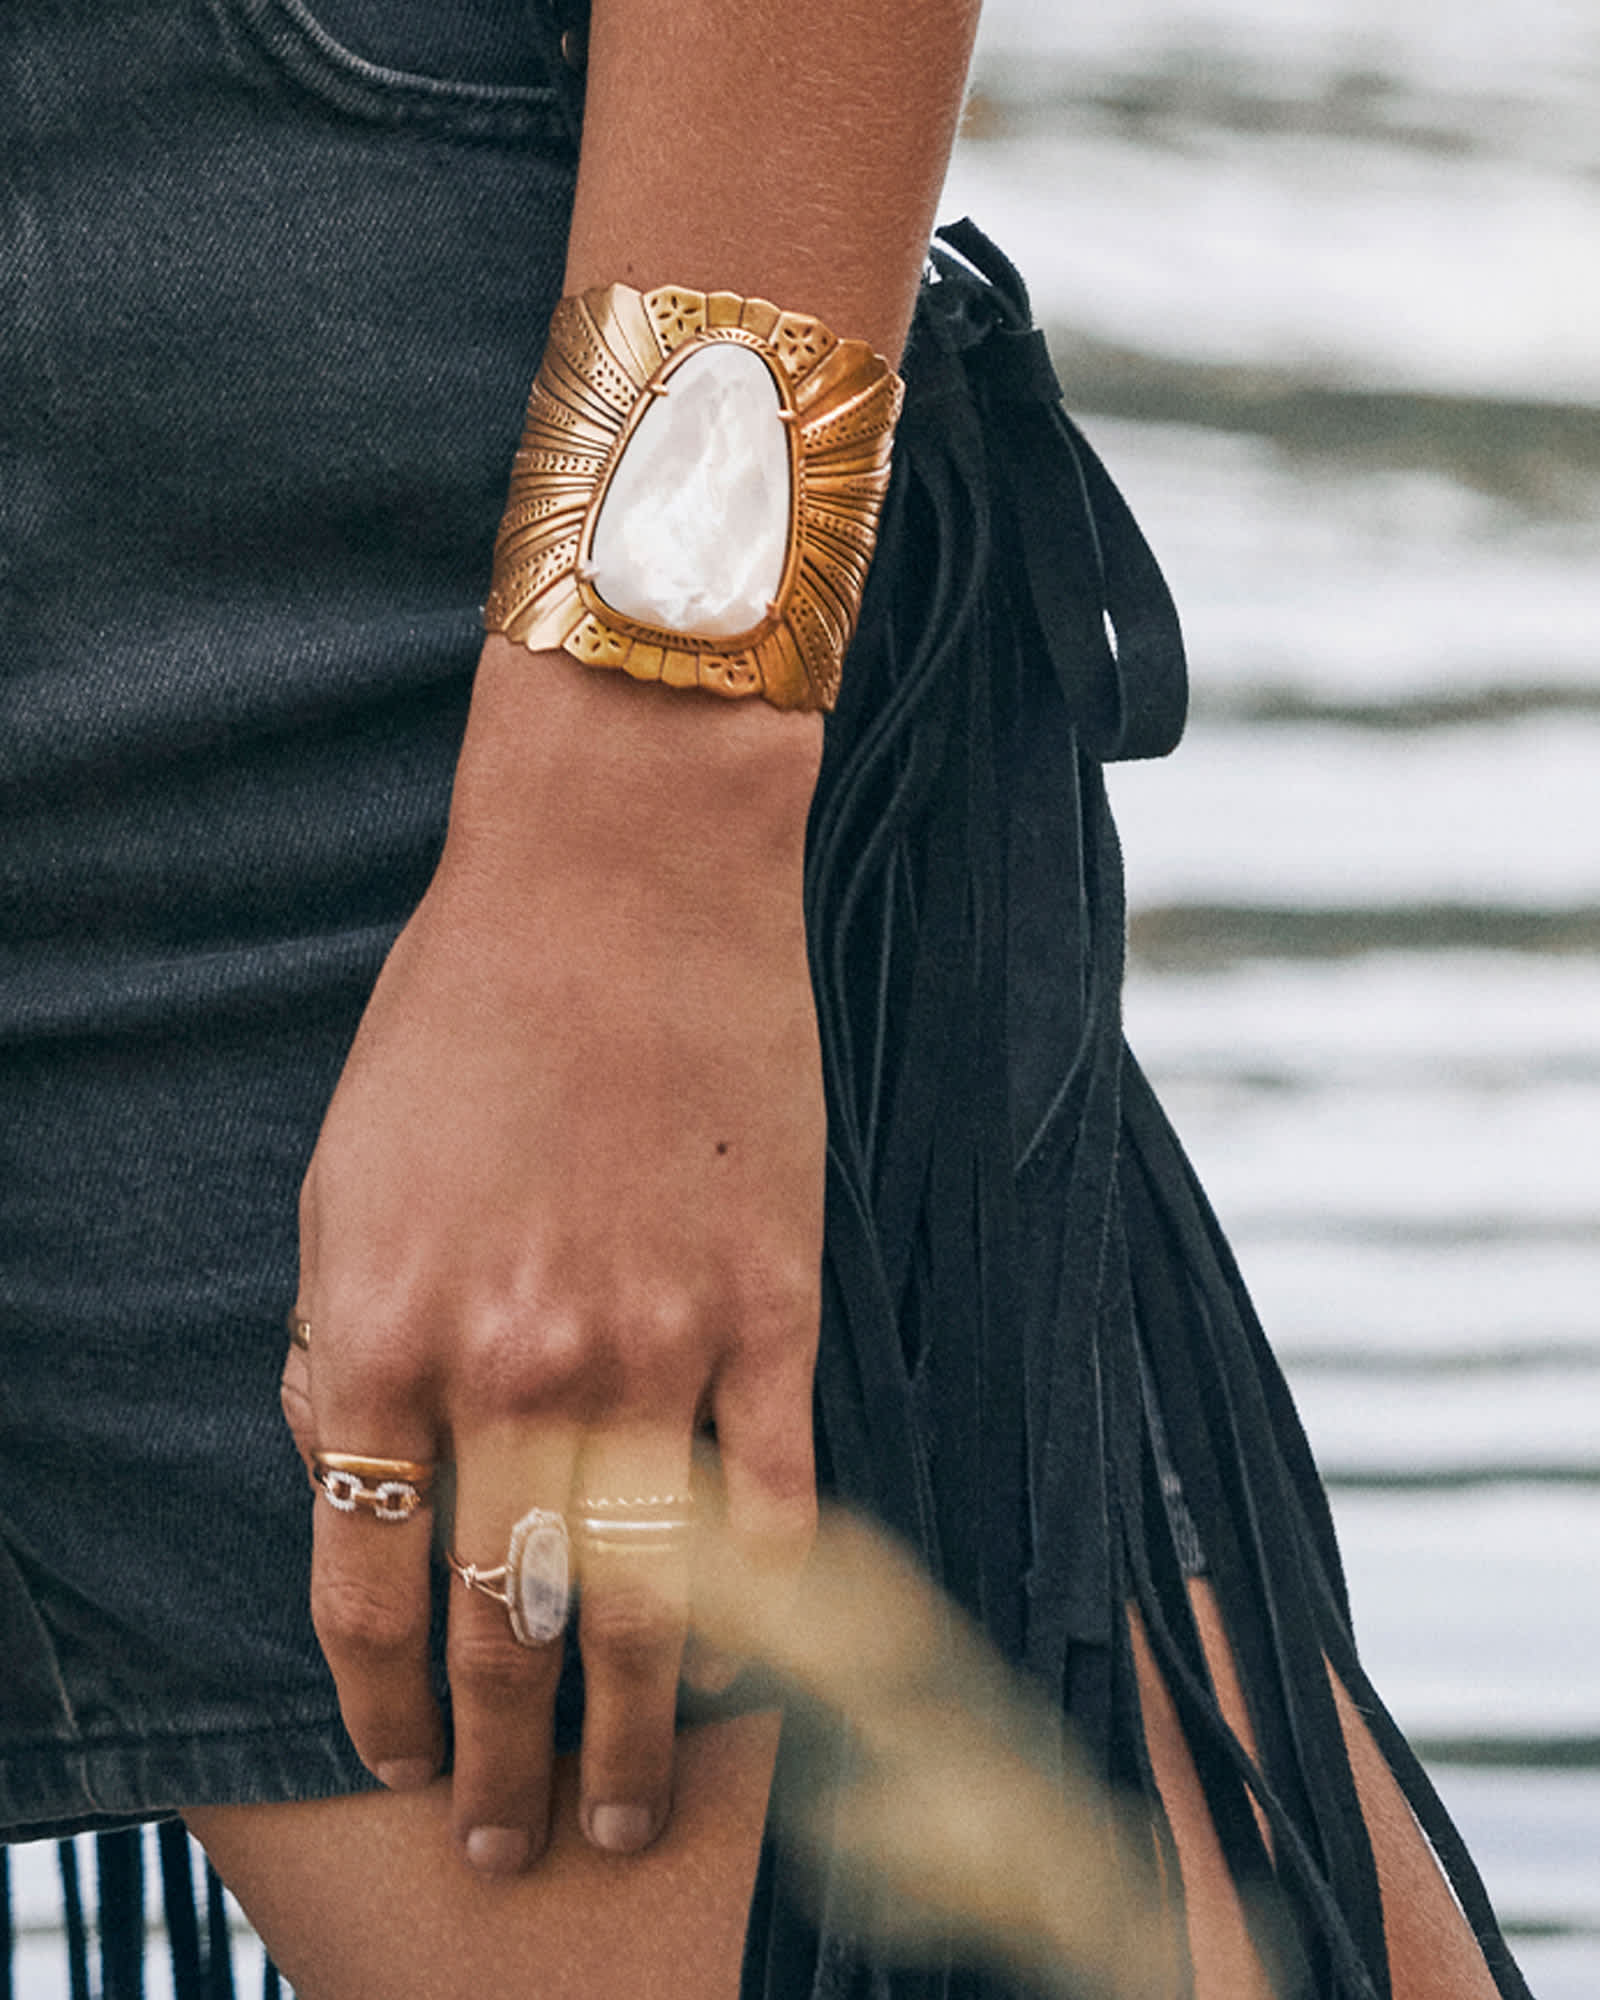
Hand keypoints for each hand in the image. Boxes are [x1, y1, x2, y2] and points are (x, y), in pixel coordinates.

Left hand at [280, 643, 824, 1872]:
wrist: (623, 876)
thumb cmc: (467, 1009)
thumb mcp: (343, 1175)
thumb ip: (342, 1342)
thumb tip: (352, 1470)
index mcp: (382, 1332)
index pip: (362, 1585)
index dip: (380, 1702)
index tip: (402, 1762)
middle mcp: (514, 1366)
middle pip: (502, 1626)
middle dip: (500, 1760)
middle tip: (515, 1844)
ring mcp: (656, 1341)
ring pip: (642, 1599)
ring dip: (629, 1728)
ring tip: (621, 1806)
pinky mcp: (773, 1305)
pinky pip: (776, 1498)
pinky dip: (765, 1601)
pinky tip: (750, 1666)